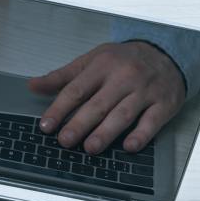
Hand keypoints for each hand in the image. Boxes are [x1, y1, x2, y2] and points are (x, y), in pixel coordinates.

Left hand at [29, 41, 184, 154]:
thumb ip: (63, 76)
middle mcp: (124, 77)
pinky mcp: (163, 104)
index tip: (46, 125)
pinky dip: (141, 135)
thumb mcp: (93, 60)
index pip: (76, 90)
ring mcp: (144, 91)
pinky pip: (151, 121)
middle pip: (98, 104)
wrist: (166, 53)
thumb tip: (33, 85)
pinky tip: (129, 146)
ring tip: (90, 147)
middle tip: (65, 141)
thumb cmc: (125, 60)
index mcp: (103, 65)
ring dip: (106, 132)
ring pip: (122, 114)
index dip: (59, 109)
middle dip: (80, 124)